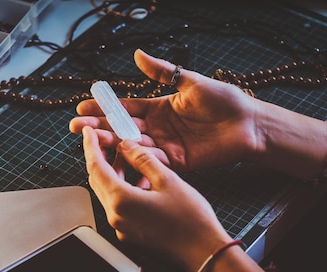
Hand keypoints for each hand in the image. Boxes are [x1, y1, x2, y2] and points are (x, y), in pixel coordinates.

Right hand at [70, 49, 260, 171]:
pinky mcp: (178, 162)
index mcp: (159, 108)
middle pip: (123, 128)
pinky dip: (138, 158)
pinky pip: (154, 161)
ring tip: (92, 141)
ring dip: (113, 143)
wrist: (249, 123)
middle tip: (76, 127)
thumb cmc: (224, 101)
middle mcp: (158, 128)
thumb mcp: (190, 81)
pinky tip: (121, 153)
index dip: (104, 107)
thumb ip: (162, 71)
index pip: (126, 108)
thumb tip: (136, 54)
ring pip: (133, 146)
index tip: (83, 106)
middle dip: (99, 127)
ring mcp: (166, 146)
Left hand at [82, 126, 231, 271]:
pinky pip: (119, 207)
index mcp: (122, 200)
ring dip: (114, 175)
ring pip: (108, 194)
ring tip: (128, 160)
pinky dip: (123, 191)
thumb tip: (126, 146)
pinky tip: (139, 182)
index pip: (96, 167)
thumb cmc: (191, 220)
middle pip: (97, 181)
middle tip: (106, 141)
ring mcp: (122, 228)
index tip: (89, 132)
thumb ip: (143, 159)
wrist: (203, 252)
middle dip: (100, 159)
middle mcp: (116, 217)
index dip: (91, 146)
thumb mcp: (168, 180)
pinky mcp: (130, 234)